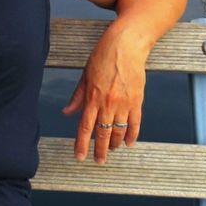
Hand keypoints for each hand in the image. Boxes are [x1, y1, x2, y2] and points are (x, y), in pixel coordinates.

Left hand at [61, 25, 148, 163]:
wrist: (127, 44)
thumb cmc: (104, 55)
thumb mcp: (85, 74)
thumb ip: (78, 96)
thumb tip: (67, 112)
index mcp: (92, 97)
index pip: (85, 127)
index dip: (82, 144)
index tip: (80, 157)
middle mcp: (108, 103)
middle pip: (103, 133)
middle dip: (100, 150)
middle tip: (99, 161)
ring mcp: (124, 102)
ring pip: (119, 131)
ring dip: (115, 143)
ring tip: (112, 150)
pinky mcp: (137, 99)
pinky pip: (135, 123)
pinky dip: (133, 135)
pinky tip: (129, 142)